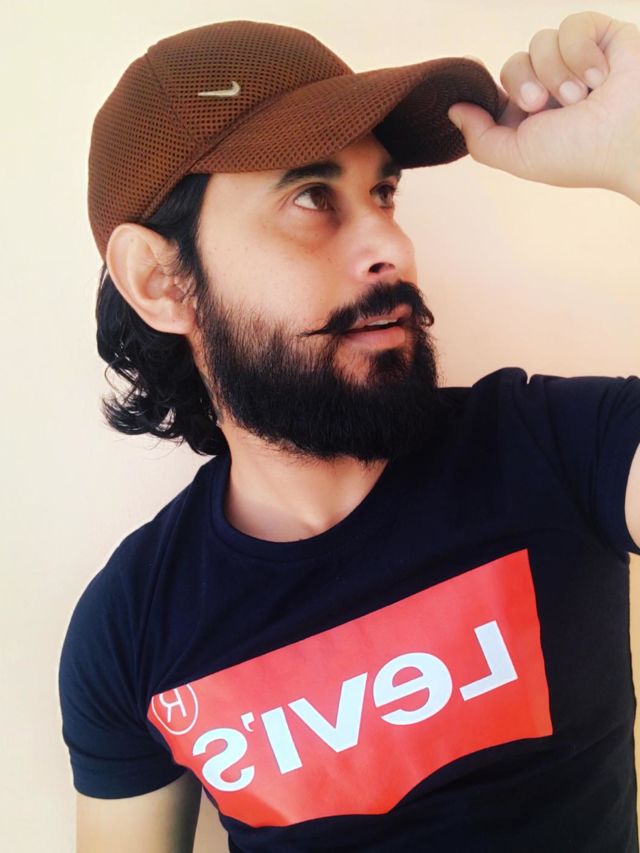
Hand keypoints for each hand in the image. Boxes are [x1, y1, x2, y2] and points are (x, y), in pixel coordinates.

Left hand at [448, 11, 639, 200]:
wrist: (631, 139)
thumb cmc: (579, 154)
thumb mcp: (517, 155)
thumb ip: (481, 138)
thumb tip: (453, 110)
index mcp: (532, 118)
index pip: (497, 90)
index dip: (503, 96)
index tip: (520, 111)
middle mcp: (552, 88)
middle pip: (513, 63)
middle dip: (527, 85)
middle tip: (548, 105)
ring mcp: (577, 61)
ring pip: (539, 42)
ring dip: (557, 73)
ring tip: (583, 97)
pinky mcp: (602, 36)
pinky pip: (571, 25)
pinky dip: (581, 52)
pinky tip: (601, 76)